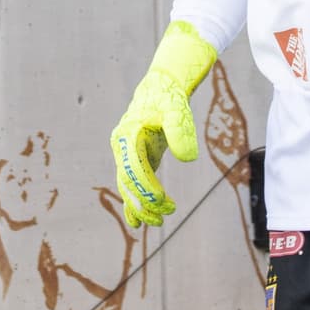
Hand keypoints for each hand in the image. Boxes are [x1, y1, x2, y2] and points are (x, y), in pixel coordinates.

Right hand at [110, 21, 217, 226]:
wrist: (162, 87)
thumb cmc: (169, 97)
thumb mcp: (177, 110)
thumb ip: (181, 132)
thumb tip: (188, 159)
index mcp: (127, 135)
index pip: (134, 169)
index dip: (147, 187)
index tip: (163, 201)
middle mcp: (122, 146)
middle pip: (127, 182)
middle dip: (143, 202)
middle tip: (163, 217)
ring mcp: (127, 154)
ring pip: (128, 187)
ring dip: (141, 206)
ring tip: (158, 222)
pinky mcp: (137, 158)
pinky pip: (134, 184)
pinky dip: (136, 202)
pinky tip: (140, 221)